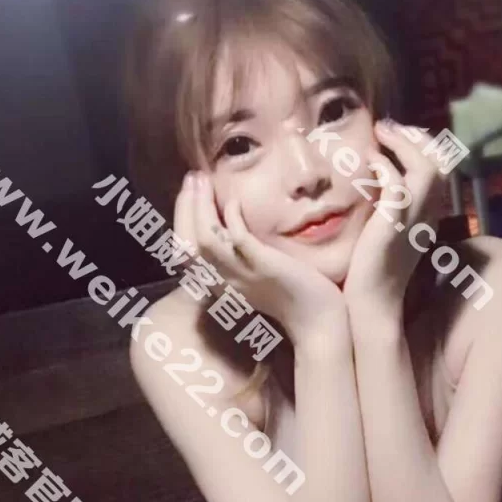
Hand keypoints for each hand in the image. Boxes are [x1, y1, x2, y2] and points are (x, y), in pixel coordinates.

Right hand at [173, 172, 347, 344]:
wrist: (318, 323)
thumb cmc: (293, 298)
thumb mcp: (258, 276)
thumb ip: (244, 256)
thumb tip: (234, 226)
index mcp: (220, 284)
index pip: (186, 249)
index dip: (183, 218)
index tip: (190, 192)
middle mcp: (223, 282)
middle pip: (187, 242)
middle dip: (186, 206)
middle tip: (192, 178)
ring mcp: (242, 274)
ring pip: (205, 239)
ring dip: (201, 207)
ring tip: (203, 181)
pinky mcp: (263, 266)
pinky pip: (237, 239)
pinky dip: (231, 218)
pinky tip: (234, 201)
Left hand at [342, 120, 443, 318]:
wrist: (372, 303)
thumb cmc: (373, 272)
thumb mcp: (388, 234)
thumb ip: (391, 209)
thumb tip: (376, 185)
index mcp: (429, 216)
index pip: (441, 170)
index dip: (423, 146)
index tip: (397, 136)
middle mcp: (428, 214)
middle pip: (440, 162)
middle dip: (416, 137)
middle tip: (388, 128)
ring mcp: (413, 219)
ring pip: (426, 167)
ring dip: (404, 144)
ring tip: (381, 133)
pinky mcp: (393, 224)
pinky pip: (397, 184)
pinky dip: (385, 167)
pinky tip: (370, 162)